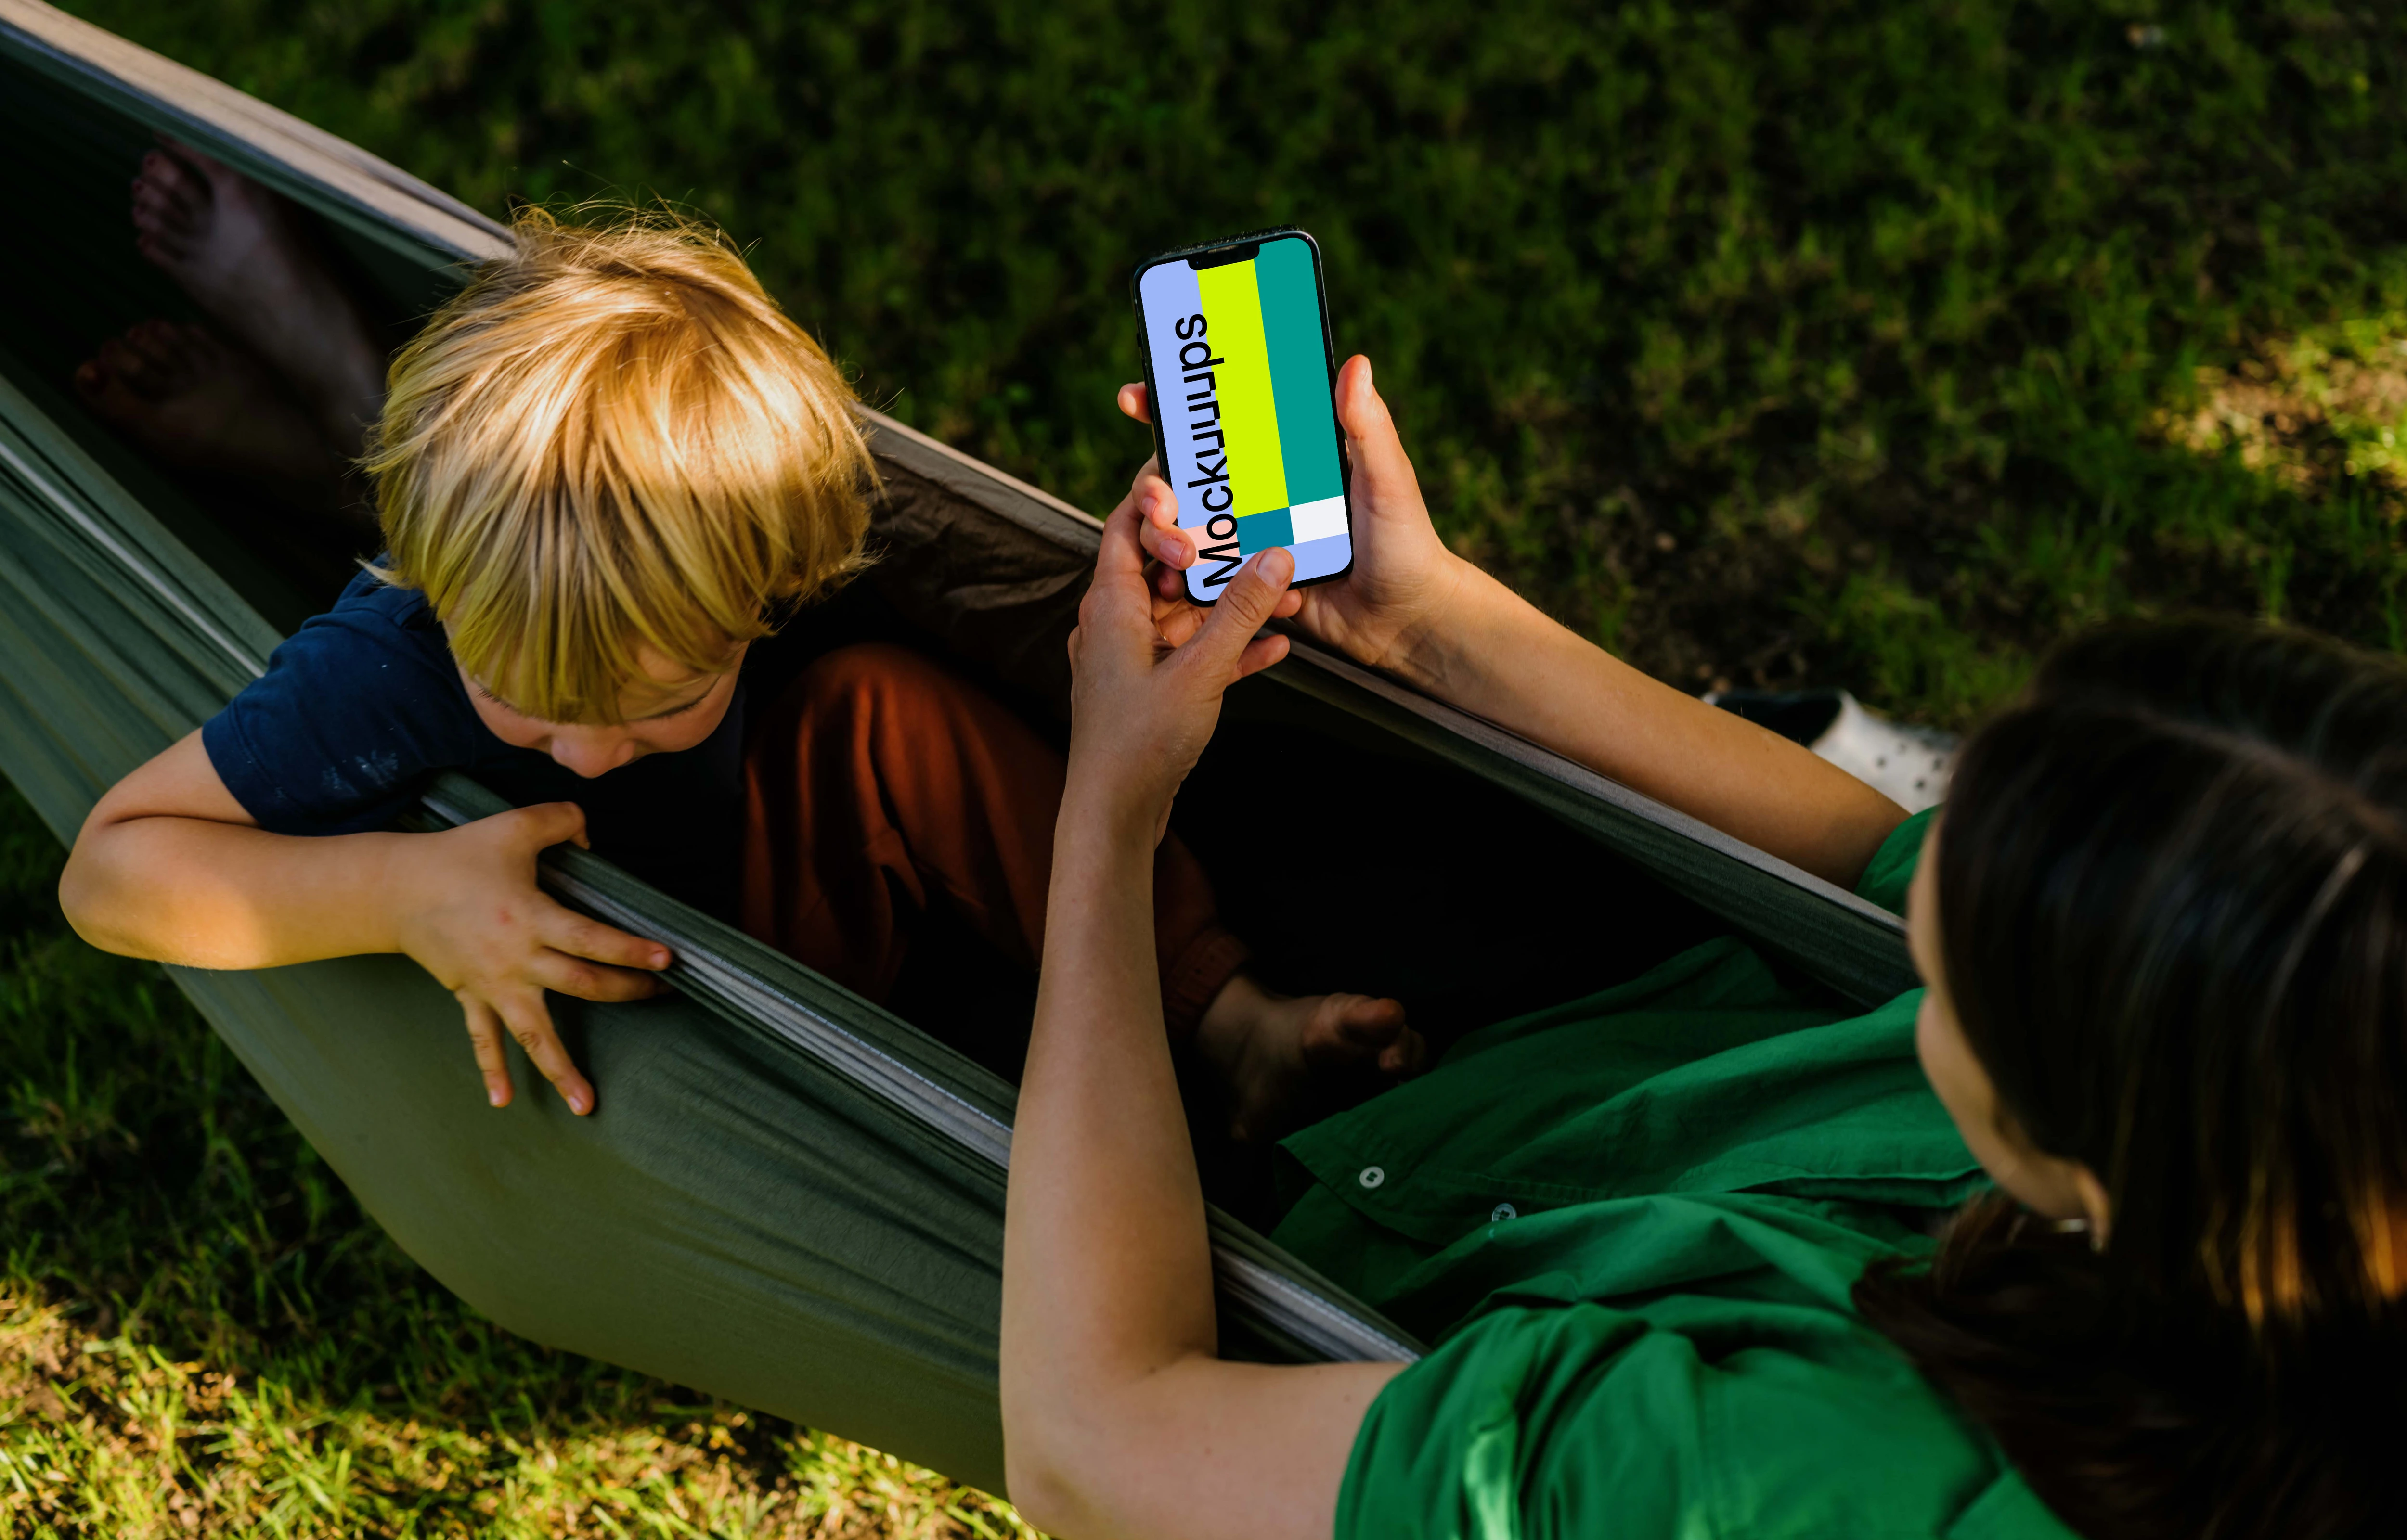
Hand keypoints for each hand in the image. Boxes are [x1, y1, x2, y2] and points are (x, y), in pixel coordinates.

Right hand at [390, 802, 671, 1113]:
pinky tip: (504, 1100)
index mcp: (529, 917)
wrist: (395, 889)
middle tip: (661, 997)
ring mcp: (492, 984)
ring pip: (533, 1032)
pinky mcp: (470, 995)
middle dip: (624, 991)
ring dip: (560, 1069)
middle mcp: (515, 959)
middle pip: (580, 985)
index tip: (667, 961)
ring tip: (586, 1106)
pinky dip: (492, 1069)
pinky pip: (483, 1038)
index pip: (591, 939)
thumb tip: (591, 835)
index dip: (630, 950)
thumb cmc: (458, 855)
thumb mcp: (513, 826)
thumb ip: (561, 820)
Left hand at [1065, 494, 1300, 835]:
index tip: (1196, 475)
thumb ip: (1239, 612)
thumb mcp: (1199, 670)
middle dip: (1217, 557)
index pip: (1125, 525)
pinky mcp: (1150, 689)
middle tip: (1261, 536)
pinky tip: (1274, 649)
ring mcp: (1132, 657)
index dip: (1156, 496)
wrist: (1114, 814)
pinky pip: (1192, 654)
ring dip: (1232, 607)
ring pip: (1186, 614)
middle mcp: (1115, 623)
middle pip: (1165, 567)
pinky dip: (1227, 648)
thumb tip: (1275, 556)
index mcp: (1110, 604)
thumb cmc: (1139, 742)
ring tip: (1285, 596)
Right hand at [1117, 354, 1470, 676]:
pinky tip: (1187, 588)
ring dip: (1164, 537)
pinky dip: (1188, 583)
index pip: (1218, 422)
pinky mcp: (1245, 585)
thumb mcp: (1387, 481)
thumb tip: (1356, 364)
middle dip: (1153, 487)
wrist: (1407, 622)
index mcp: (1283, 456)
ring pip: (1180, 528)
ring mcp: (1247, 538)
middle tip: (1163, 503)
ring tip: (1179, 556)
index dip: (1170, 406)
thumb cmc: (1407, 544)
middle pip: (1180, 476)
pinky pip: (1202, 579)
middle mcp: (1257, 493)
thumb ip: (1367, 428)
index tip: (1135, 397)